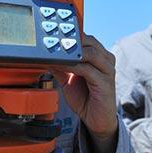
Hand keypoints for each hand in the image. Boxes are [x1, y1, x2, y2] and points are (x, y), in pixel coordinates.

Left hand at [49, 34, 117, 152]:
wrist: (97, 119)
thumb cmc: (86, 98)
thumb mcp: (68, 79)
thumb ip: (60, 67)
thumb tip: (44, 56)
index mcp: (99, 55)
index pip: (85, 37)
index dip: (70, 34)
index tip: (53, 32)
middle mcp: (106, 59)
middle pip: (88, 41)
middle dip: (70, 40)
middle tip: (52, 40)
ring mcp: (107, 70)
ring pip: (89, 53)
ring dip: (71, 52)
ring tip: (56, 52)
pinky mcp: (105, 82)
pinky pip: (87, 69)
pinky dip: (73, 66)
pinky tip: (62, 66)